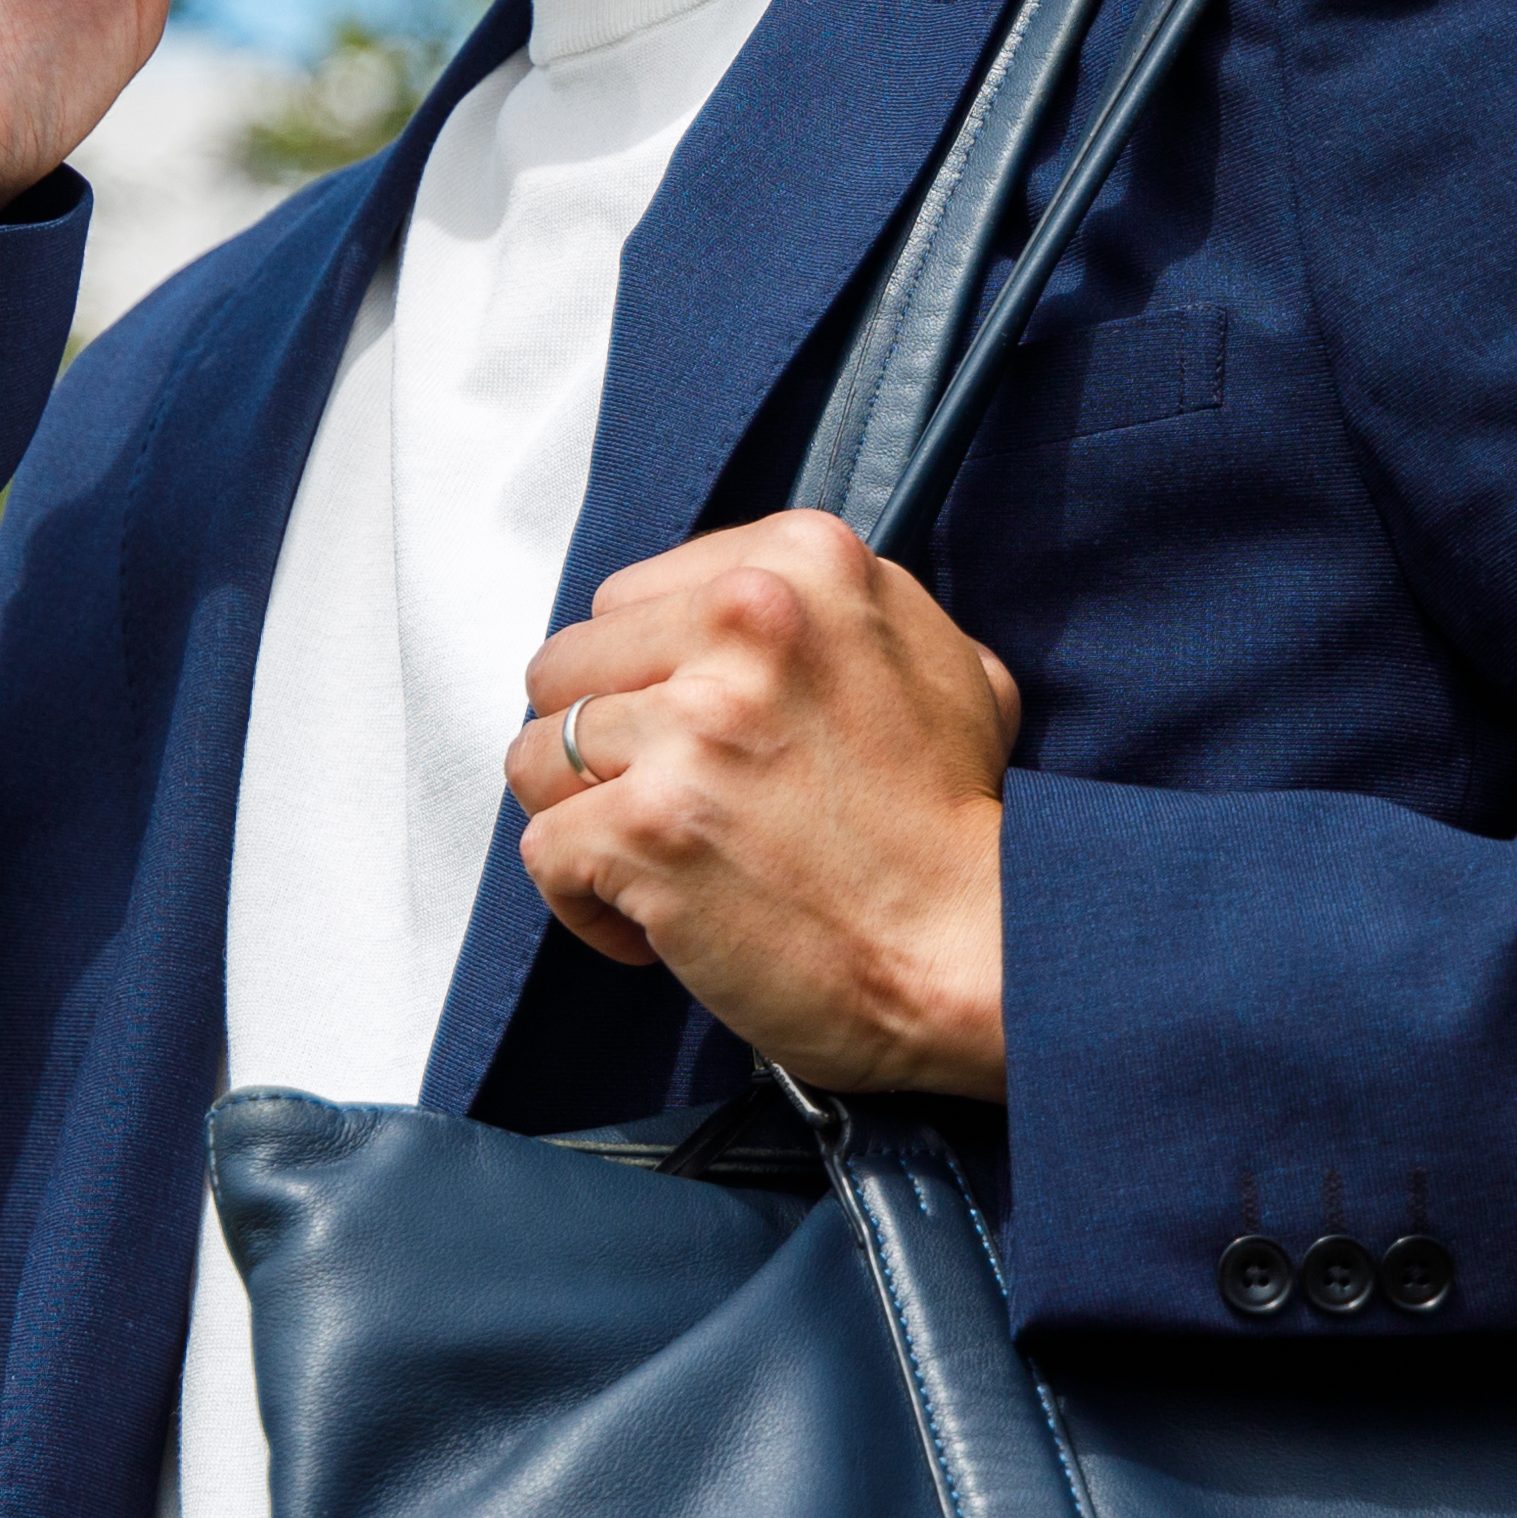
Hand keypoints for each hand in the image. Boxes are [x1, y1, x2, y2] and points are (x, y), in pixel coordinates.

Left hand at [506, 514, 1018, 1095]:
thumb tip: (745, 601)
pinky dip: (585, 903)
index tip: (698, 738)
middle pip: (567, 667)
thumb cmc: (954, 827)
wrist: (978, 955)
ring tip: (666, 861)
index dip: (649, 682)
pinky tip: (656, 923)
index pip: (626, 599)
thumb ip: (830, 613)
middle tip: (676, 805)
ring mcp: (691, 725)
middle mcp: (745, 620)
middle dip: (605, 747)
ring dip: (587, 821)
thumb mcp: (936, 659)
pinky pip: (543, 852)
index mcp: (803, 562)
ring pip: (538, 755)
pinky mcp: (648, 826)